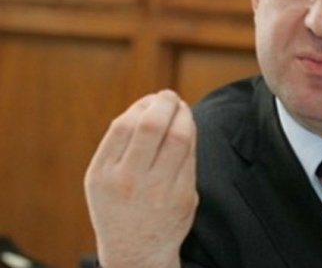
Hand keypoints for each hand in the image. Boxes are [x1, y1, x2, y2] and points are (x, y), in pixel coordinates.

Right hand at [84, 90, 197, 267]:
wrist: (136, 253)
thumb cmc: (118, 206)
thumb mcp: (102, 179)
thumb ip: (119, 144)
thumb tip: (148, 103)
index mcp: (103, 174)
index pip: (125, 125)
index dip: (142, 105)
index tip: (152, 100)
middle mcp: (129, 181)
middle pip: (153, 126)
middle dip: (165, 103)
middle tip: (170, 96)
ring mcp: (158, 190)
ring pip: (179, 138)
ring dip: (184, 116)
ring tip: (182, 109)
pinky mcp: (183, 197)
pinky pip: (191, 157)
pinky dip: (191, 137)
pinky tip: (188, 131)